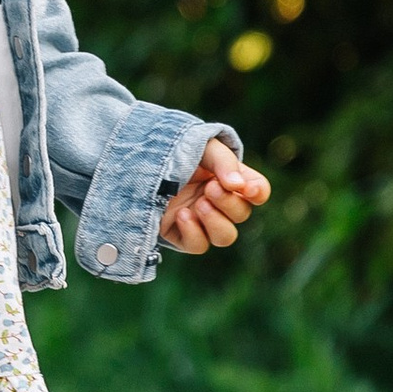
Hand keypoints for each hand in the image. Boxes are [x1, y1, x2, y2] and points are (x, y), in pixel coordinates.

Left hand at [161, 142, 270, 256]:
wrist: (135, 159)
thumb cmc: (172, 149)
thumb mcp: (201, 146)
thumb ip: (223, 162)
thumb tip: (238, 186)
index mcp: (228, 178)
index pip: (257, 191)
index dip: (257, 192)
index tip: (245, 188)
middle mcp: (218, 201)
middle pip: (241, 214)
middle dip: (229, 202)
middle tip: (210, 188)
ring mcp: (200, 220)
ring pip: (225, 237)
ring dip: (216, 222)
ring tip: (199, 204)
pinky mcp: (180, 234)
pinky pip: (198, 245)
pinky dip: (194, 232)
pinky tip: (181, 215)